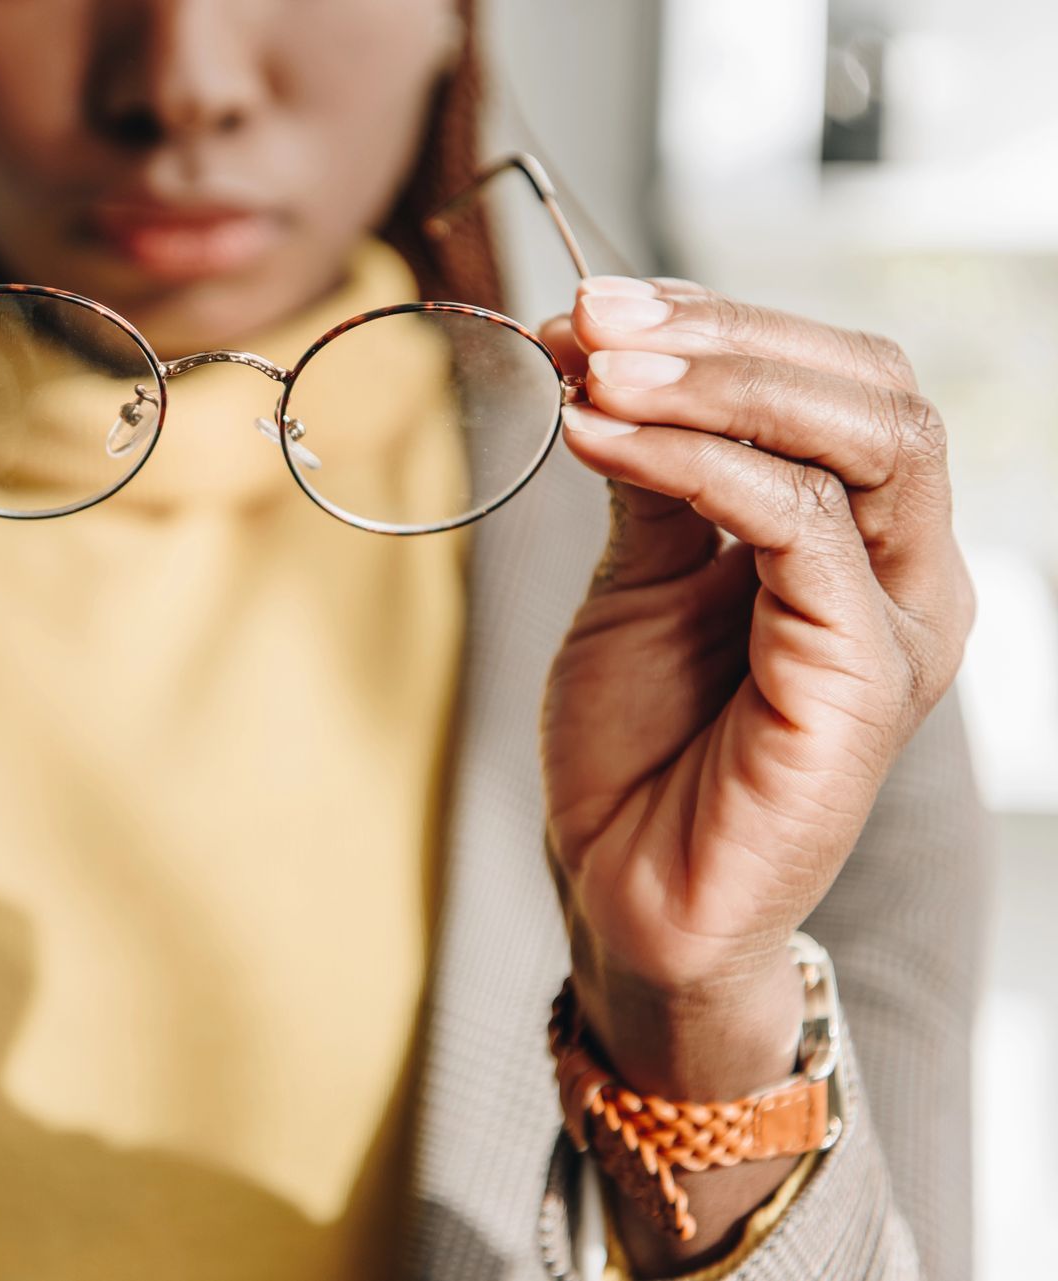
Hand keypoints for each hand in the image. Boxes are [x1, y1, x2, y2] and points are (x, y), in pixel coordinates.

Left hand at [540, 277, 970, 1261]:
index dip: (718, 323)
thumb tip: (614, 360)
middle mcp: (901, 571)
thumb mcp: (639, 583)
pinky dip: (698, 463)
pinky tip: (603, 440)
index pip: (830, 381)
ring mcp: (895, 625)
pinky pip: (802, 528)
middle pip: (866, 388)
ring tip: (596, 366)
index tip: (591, 305)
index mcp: (856, 539)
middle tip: (592, 317)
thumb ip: (657, 481)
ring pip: (858, 439)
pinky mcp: (865, 680)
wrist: (624, 893)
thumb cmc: (638, 748)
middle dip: (722, 333)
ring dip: (714, 381)